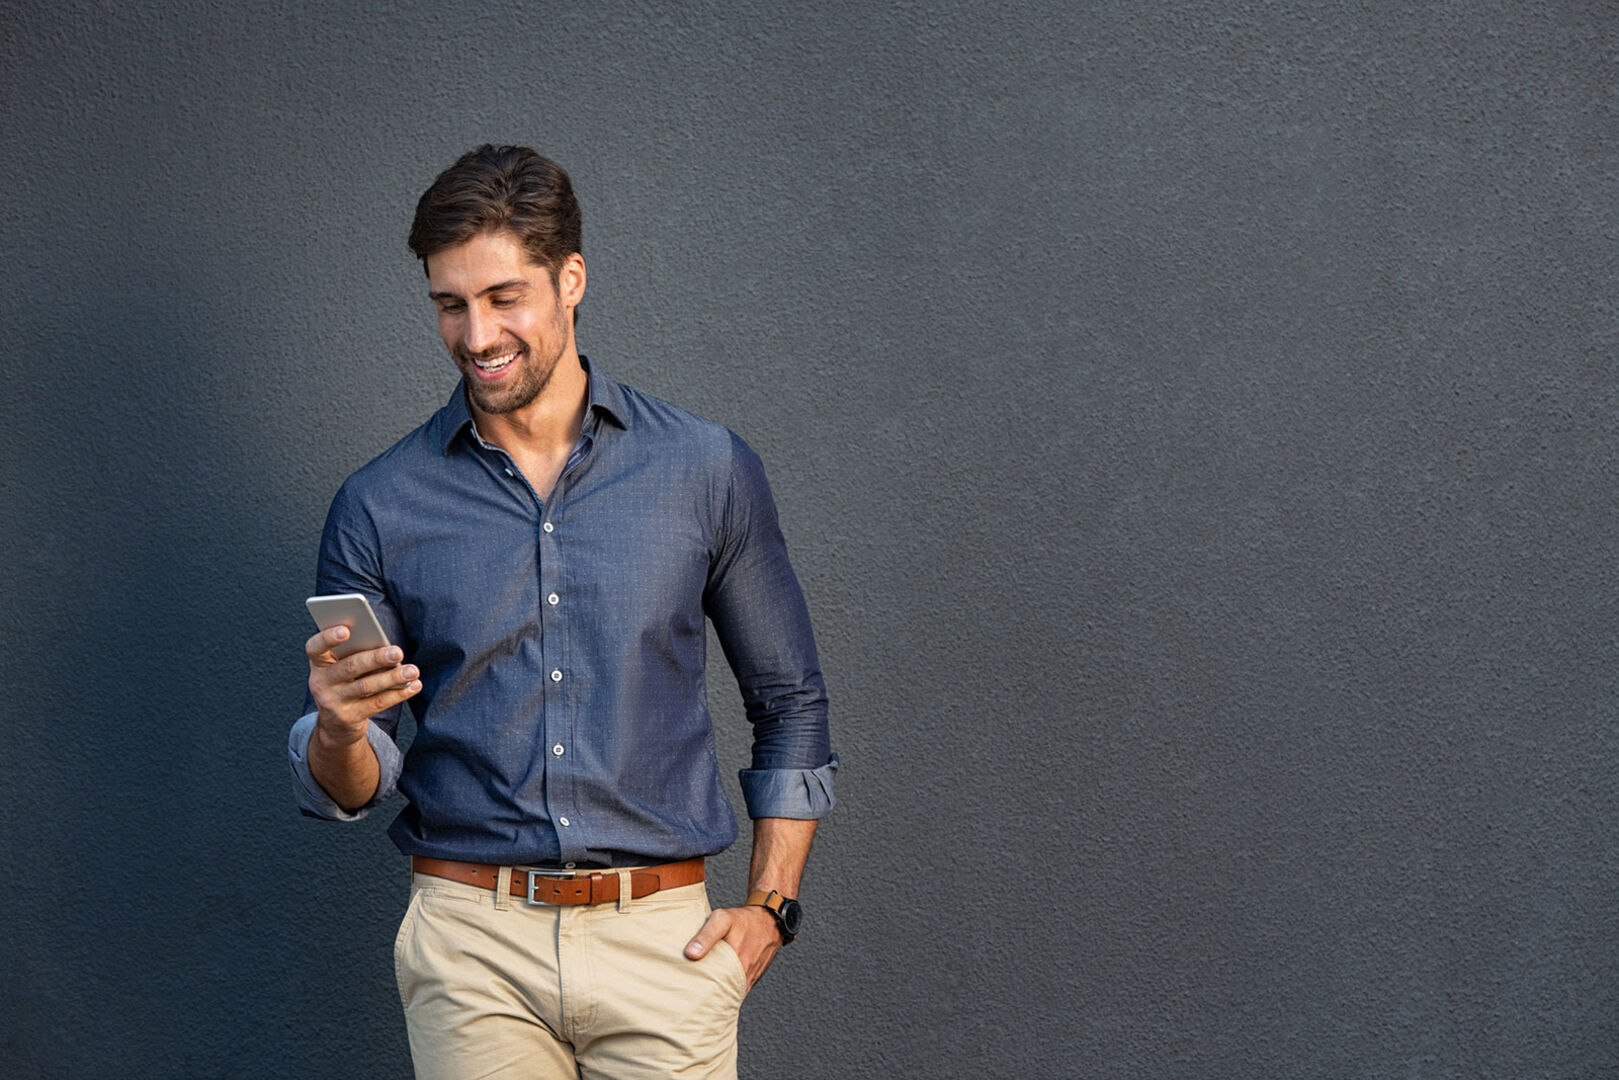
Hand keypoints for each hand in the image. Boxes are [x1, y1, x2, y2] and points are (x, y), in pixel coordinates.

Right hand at [305, 625, 419, 744]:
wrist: (336, 724)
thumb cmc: (345, 682)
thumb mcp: (342, 667)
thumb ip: (355, 653)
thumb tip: (386, 646)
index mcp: (319, 664)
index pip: (315, 648)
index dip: (327, 638)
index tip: (346, 630)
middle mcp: (321, 683)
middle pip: (350, 667)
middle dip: (376, 658)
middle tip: (398, 652)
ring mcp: (333, 702)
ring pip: (366, 687)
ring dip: (393, 677)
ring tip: (412, 670)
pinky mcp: (349, 718)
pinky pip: (377, 704)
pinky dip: (398, 694)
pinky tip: (414, 685)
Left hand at [684, 904, 781, 990]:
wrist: (770, 921)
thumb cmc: (744, 920)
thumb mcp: (722, 919)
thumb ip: (706, 935)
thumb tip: (691, 954)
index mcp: (735, 964)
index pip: (713, 988)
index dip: (699, 992)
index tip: (686, 993)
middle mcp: (743, 975)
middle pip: (720, 993)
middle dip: (705, 996)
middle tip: (689, 996)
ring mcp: (749, 978)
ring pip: (730, 993)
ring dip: (717, 994)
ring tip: (700, 994)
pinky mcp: (752, 978)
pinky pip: (738, 990)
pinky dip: (728, 990)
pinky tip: (717, 988)